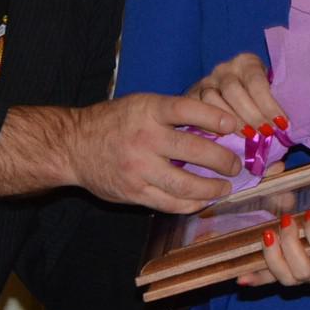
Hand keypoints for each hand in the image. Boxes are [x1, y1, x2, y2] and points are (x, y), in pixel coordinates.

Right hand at [66, 93, 242, 212]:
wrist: (73, 146)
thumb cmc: (115, 122)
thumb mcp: (141, 105)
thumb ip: (173, 114)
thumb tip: (215, 125)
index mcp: (148, 110)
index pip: (187, 110)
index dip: (214, 117)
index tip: (233, 125)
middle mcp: (144, 138)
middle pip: (193, 150)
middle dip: (221, 160)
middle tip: (235, 165)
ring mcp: (139, 168)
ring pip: (184, 184)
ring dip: (211, 189)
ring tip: (225, 187)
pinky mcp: (134, 192)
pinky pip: (169, 203)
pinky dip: (190, 204)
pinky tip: (202, 201)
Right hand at [189, 52, 288, 137]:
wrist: (228, 94)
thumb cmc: (256, 97)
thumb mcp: (268, 94)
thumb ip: (274, 107)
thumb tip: (282, 134)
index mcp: (247, 63)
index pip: (257, 81)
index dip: (269, 104)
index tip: (281, 124)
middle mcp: (224, 69)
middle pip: (233, 90)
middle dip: (251, 114)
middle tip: (264, 133)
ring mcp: (206, 82)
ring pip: (212, 99)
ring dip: (231, 120)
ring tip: (247, 136)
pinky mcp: (191, 96)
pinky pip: (197, 109)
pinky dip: (210, 124)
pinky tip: (224, 136)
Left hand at [235, 209, 309, 288]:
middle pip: (302, 270)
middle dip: (290, 245)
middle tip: (286, 220)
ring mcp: (307, 277)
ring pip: (285, 279)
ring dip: (271, 258)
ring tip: (266, 235)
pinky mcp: (292, 274)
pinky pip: (272, 280)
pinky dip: (257, 279)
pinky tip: (241, 278)